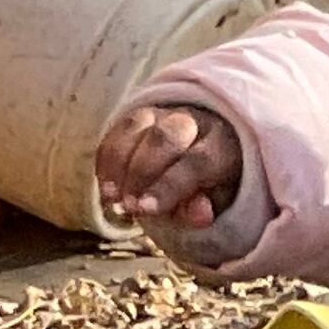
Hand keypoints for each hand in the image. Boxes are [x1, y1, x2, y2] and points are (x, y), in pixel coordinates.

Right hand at [96, 103, 240, 225]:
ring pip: (138, 126)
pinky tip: (104, 184)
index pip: (197, 161)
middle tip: (127, 206)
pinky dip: (108, 157)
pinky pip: (119, 128)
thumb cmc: (212, 182)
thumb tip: (200, 216)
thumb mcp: (217, 201)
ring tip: (110, 197)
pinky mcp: (143, 112)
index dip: (169, 186)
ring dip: (119, 163)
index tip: (143, 209)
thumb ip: (204, 209)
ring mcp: (167, 113)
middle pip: (166, 137)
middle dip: (142, 173)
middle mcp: (196, 121)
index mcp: (223, 144)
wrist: (207, 145)